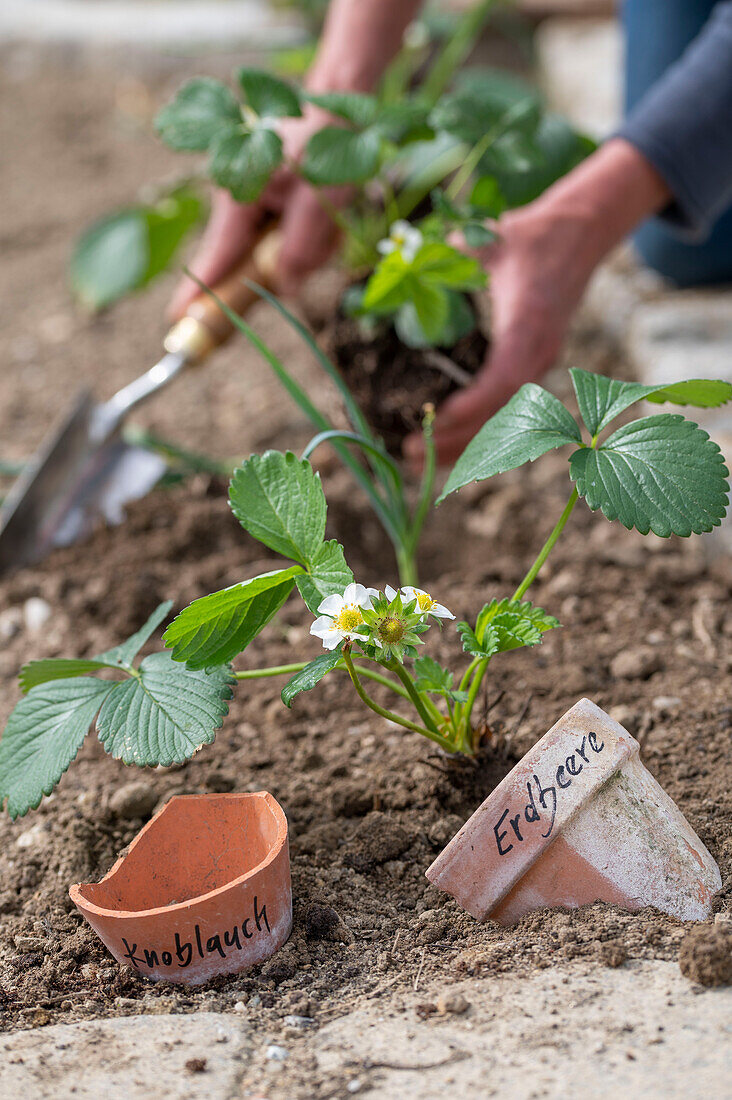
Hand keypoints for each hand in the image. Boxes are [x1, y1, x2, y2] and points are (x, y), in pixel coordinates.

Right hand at [168, 107, 344, 318]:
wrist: (334, 112)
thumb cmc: (325, 143)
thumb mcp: (320, 199)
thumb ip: (301, 246)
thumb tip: (285, 287)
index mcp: (239, 197)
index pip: (217, 255)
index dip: (199, 290)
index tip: (177, 319)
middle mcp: (239, 206)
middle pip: (250, 263)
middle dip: (286, 262)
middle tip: (321, 234)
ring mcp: (254, 212)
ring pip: (276, 258)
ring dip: (309, 248)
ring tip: (328, 217)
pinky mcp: (270, 215)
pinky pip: (289, 247)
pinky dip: (313, 239)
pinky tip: (325, 216)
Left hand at [403, 139, 671, 468]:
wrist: (582, 232)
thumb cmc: (534, 234)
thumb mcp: (489, 237)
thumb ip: (448, 254)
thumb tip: (405, 266)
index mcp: (529, 322)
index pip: (504, 376)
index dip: (473, 404)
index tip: (438, 418)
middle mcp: (538, 351)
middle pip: (501, 412)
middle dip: (456, 437)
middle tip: (410, 451)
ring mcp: (538, 361)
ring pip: (504, 418)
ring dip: (463, 443)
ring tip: (419, 459)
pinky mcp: (533, 364)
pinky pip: (506, 408)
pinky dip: (475, 428)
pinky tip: (445, 442)